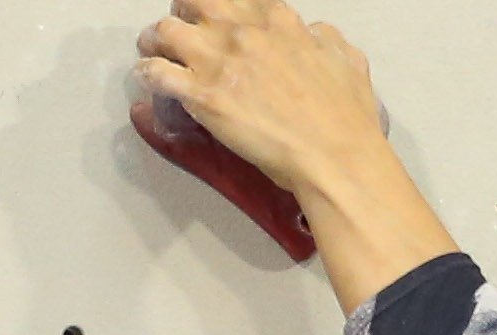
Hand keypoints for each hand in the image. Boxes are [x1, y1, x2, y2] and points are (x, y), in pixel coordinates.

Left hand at [139, 0, 458, 304]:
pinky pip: (157, 73)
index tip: (215, 17)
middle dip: (183, 11)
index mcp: (278, 21)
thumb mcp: (348, 61)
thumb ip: (325, 40)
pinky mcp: (202, 96)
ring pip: (166, 32)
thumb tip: (314, 35)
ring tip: (153, 50)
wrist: (336, 158)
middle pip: (196, 2)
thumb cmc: (346, 118)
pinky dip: (148, 74)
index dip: (222, 7)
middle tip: (180, 28)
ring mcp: (219, 61)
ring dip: (156, 40)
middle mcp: (243, 32)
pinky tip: (148, 79)